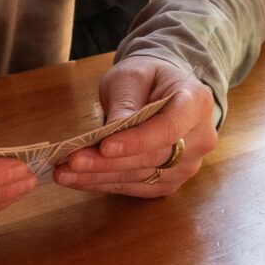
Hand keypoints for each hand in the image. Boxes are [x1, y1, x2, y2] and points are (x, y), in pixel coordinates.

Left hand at [52, 57, 218, 200]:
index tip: (104, 146)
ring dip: (100, 177)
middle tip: (71, 162)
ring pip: (142, 177)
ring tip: (64, 173)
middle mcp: (200, 139)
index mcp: (196, 104)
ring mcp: (188, 165)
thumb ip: (126, 102)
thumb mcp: (132, 76)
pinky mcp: (170, 181)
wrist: (163, 90)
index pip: (169, 129)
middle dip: (108, 162)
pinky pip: (137, 188)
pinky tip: (79, 180)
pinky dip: (105, 184)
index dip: (137, 141)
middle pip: (152, 157)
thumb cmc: (148, 78)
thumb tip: (114, 130)